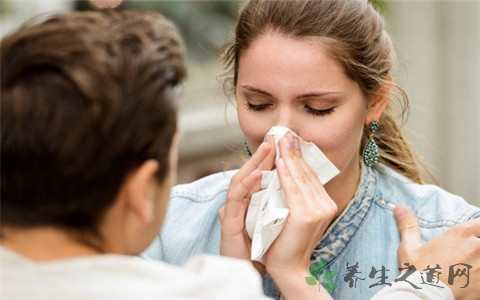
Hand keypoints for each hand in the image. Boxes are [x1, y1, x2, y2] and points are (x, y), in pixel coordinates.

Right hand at [219, 138, 274, 274]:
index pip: (261, 174)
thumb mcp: (276, 218)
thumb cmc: (266, 246)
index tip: (285, 141)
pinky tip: (258, 173)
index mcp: (251, 200)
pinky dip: (246, 183)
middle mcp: (239, 201)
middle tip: (276, 134)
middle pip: (250, 171)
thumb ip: (281, 200)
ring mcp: (231, 209)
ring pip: (240, 178)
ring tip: (267, 146)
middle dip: (263, 152)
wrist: (255, 270)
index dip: (271, 156)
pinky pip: (235, 197)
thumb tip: (300, 183)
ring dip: (254, 161)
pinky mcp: (227, 220)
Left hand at [265, 133, 336, 299]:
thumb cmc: (288, 242)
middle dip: (294, 151)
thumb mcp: (297, 215)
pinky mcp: (305, 216)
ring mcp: (317, 210)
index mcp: (325, 203)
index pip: (310, 174)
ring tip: (281, 140)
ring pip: (299, 178)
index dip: (299, 156)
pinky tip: (279, 162)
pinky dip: (285, 175)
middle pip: (306, 172)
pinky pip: (292, 190)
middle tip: (285, 132)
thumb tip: (289, 173)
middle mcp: (325, 205)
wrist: (289, 268)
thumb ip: (298, 196)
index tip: (290, 139)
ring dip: (289, 158)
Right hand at [394, 206, 479, 299]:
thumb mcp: (409, 248)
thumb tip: (400, 209)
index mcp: (460, 234)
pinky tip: (472, 280)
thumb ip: (408, 226)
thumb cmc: (418, 273)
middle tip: (469, 255)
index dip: (477, 231)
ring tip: (472, 268)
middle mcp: (476, 246)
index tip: (471, 238)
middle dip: (478, 247)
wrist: (425, 297)